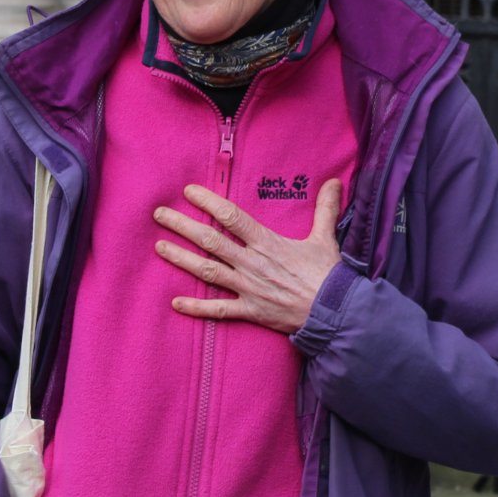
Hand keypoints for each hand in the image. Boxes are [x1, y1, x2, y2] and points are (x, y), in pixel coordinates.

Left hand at [153, 178, 343, 333]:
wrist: (339, 315)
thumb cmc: (330, 276)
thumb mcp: (326, 238)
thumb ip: (325, 208)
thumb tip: (334, 182)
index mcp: (267, 242)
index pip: (231, 217)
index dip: (208, 202)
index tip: (188, 192)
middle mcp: (252, 263)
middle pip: (209, 241)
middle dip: (181, 226)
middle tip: (158, 214)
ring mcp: (248, 288)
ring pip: (207, 271)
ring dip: (181, 258)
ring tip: (159, 247)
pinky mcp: (250, 312)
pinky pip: (218, 310)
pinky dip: (196, 307)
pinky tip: (175, 303)